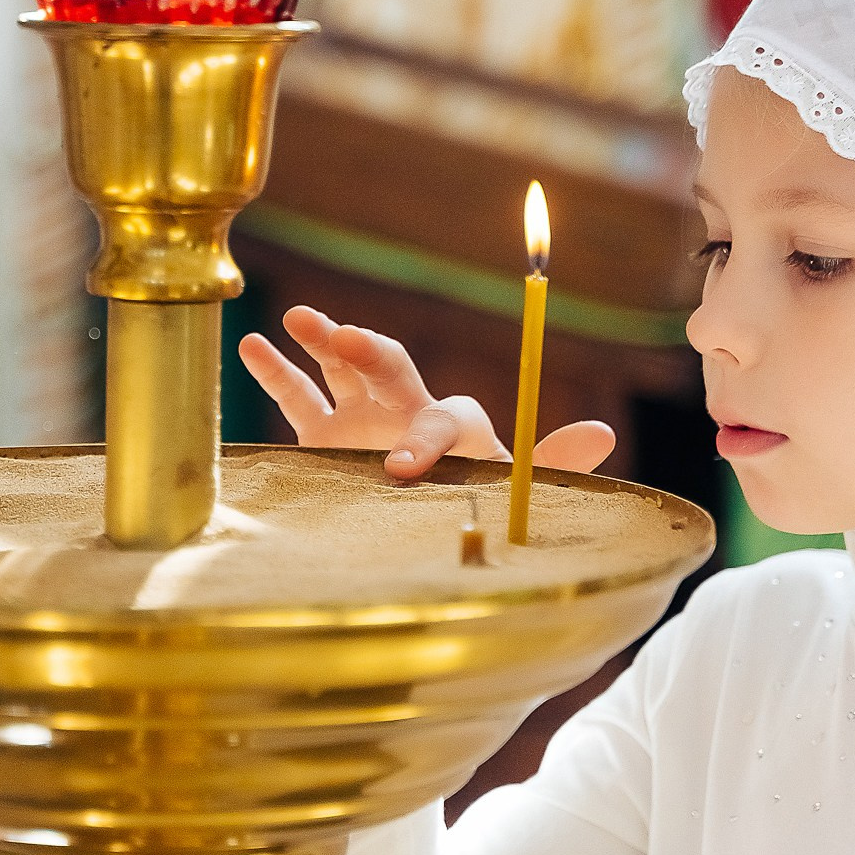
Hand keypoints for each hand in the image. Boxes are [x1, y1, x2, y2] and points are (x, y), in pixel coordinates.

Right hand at [239, 306, 615, 481]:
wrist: (430, 534)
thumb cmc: (477, 506)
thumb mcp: (514, 488)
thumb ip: (551, 463)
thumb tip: (604, 435)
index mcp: (455, 427)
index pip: (444, 415)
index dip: (425, 437)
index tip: (401, 468)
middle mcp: (404, 412)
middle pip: (391, 367)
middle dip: (370, 351)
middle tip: (345, 338)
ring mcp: (360, 419)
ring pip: (341, 368)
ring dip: (322, 339)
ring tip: (297, 319)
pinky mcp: (323, 437)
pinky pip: (296, 397)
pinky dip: (275, 370)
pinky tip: (251, 343)